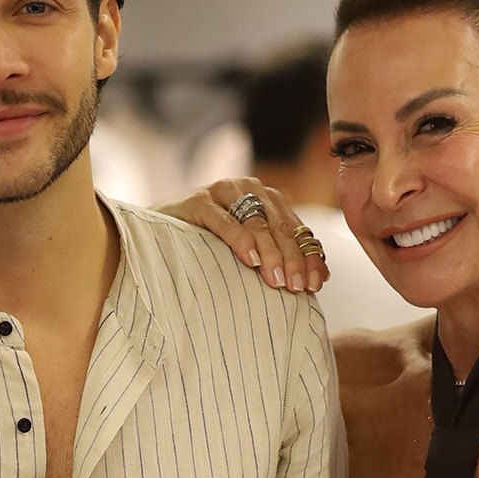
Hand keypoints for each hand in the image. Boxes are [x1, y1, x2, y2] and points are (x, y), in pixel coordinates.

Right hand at [153, 178, 329, 293]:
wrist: (157, 231)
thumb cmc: (208, 243)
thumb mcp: (249, 248)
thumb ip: (279, 255)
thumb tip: (321, 278)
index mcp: (269, 199)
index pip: (297, 229)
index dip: (308, 257)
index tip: (314, 286)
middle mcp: (250, 190)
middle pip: (280, 227)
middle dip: (292, 259)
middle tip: (296, 287)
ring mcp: (224, 191)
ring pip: (257, 223)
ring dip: (270, 253)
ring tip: (276, 280)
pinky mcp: (199, 200)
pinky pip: (224, 220)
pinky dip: (240, 239)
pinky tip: (250, 260)